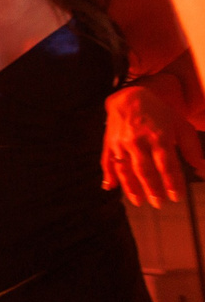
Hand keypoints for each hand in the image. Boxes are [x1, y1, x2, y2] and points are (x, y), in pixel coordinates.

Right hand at [104, 83, 204, 205]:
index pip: (166, 164)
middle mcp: (138, 140)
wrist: (129, 98)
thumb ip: (191, 148)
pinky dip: (108, 175)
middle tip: (159, 204)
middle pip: (145, 169)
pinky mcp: (109, 144)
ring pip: (125, 168)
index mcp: (159, 136)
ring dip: (131, 187)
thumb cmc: (159, 114)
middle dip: (152, 188)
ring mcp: (121, 143)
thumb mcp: (180, 125)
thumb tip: (202, 167)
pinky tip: (109, 187)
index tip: (177, 197)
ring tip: (138, 202)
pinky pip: (107, 161)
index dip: (172, 182)